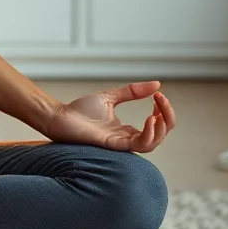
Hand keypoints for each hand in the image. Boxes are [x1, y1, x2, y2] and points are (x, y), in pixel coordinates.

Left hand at [42, 80, 175, 152]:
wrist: (60, 116)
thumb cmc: (81, 110)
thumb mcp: (110, 97)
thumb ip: (132, 92)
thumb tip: (157, 83)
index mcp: (128, 130)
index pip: (156, 126)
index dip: (163, 112)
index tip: (159, 94)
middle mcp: (128, 139)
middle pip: (159, 135)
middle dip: (167, 118)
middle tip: (162, 99)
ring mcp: (122, 143)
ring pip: (152, 143)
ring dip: (160, 128)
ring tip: (157, 111)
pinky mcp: (114, 144)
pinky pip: (138, 145)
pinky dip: (148, 133)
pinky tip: (150, 119)